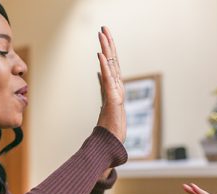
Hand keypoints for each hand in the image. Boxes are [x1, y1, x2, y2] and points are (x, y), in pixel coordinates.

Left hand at [96, 26, 125, 143]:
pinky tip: (100, 55)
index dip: (108, 49)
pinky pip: (108, 80)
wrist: (111, 142)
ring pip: (111, 67)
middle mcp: (117, 87)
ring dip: (106, 50)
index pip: (112, 64)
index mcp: (114, 87)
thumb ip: (105, 86)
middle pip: (113, 61)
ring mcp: (116, 93)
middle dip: (108, 43)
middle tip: (104, 27)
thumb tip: (99, 73)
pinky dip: (104, 67)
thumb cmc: (110, 125)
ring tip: (102, 35)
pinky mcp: (113, 100)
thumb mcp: (106, 101)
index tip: (104, 35)